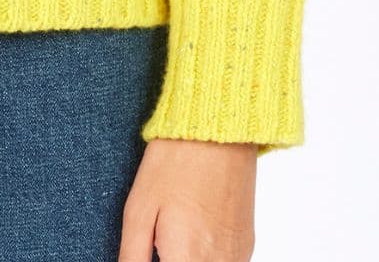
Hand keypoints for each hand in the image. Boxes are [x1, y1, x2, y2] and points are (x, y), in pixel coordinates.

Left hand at [118, 138, 256, 260]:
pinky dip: (205, 259)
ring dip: (187, 259)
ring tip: (174, 236)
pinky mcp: (247, 245)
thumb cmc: (174, 163)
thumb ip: (132, 257)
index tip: (150, 252)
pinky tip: (192, 234)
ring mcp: (237, 257)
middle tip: (159, 244)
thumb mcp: (139, 210)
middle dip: (170, 261)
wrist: (219, 130)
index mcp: (186, 259)